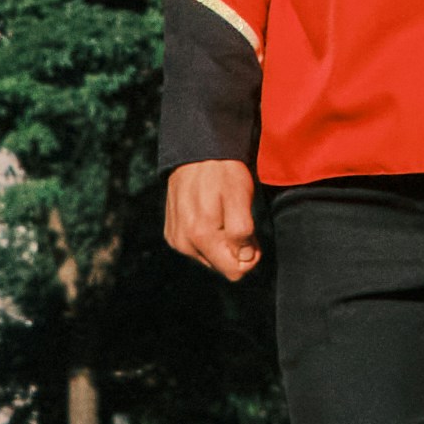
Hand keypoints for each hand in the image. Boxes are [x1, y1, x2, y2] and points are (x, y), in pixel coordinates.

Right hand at [164, 158, 267, 281]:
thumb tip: (244, 260)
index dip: (249, 254)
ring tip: (222, 211)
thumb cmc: (223, 172)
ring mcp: (176, 239)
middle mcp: (184, 243)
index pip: (235, 271)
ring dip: (221, 240)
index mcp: (201, 236)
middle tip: (237, 217)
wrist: (197, 152)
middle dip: (235, 247)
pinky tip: (209, 213)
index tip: (251, 233)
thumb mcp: (240, 197)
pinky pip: (198, 248)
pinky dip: (208, 234)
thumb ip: (242, 231)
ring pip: (211, 257)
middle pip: (223, 265)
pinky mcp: (172, 234)